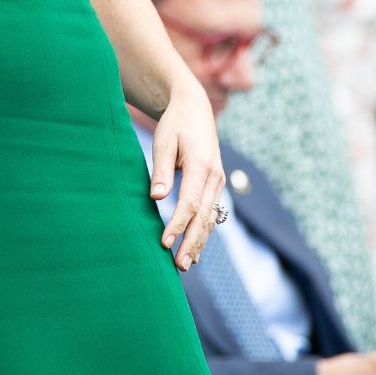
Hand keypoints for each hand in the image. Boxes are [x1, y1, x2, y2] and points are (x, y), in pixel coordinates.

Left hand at [150, 86, 225, 271]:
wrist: (195, 109)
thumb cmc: (175, 124)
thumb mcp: (163, 140)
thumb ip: (161, 169)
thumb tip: (156, 197)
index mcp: (201, 164)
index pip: (189, 202)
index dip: (177, 224)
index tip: (164, 241)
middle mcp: (214, 176)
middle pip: (203, 216)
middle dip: (191, 242)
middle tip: (179, 265)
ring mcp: (218, 181)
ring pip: (211, 218)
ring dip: (199, 242)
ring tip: (186, 264)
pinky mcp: (216, 184)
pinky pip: (212, 213)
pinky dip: (204, 232)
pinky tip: (196, 249)